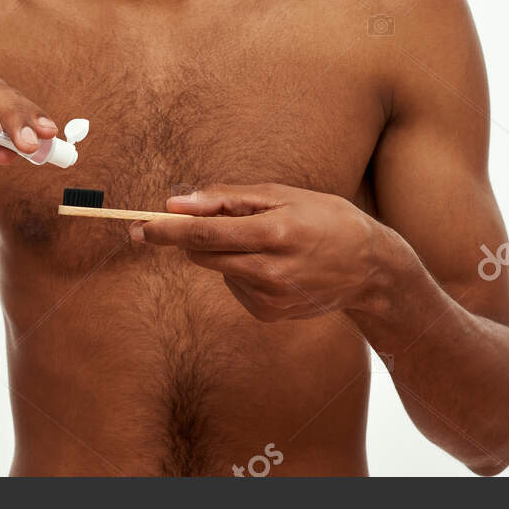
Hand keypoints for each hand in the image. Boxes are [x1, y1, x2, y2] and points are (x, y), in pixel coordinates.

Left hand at [130, 183, 408, 321]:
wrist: (369, 268)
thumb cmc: (324, 218)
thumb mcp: (282, 195)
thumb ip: (227, 197)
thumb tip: (177, 203)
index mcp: (275, 233)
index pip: (206, 234)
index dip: (168, 231)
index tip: (139, 227)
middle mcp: (271, 271)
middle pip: (204, 255)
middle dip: (186, 238)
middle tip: (177, 221)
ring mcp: (270, 297)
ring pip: (218, 269)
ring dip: (223, 251)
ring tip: (263, 240)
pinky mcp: (269, 314)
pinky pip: (234, 285)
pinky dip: (240, 270)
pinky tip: (272, 263)